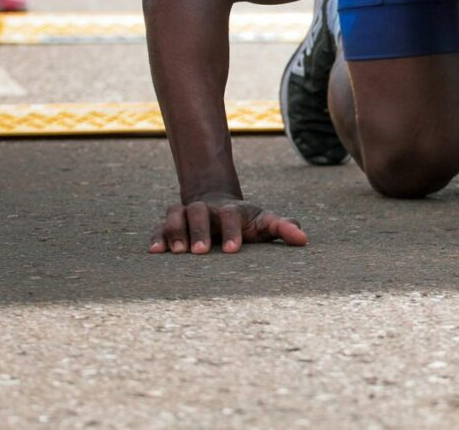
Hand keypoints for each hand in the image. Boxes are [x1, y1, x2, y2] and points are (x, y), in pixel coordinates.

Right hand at [149, 195, 307, 253]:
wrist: (218, 207)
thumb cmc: (246, 221)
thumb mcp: (265, 223)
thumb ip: (284, 228)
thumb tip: (304, 239)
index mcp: (231, 210)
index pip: (232, 216)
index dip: (232, 231)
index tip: (232, 251)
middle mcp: (207, 209)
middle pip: (200, 213)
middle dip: (199, 231)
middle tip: (199, 252)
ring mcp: (186, 215)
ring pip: (176, 216)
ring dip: (175, 232)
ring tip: (177, 252)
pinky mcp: (169, 225)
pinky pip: (158, 228)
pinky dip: (156, 237)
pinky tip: (155, 251)